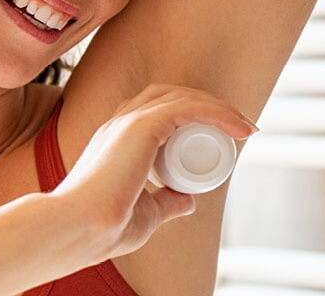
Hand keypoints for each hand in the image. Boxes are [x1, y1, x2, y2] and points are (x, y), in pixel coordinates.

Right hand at [48, 83, 256, 261]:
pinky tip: (240, 127)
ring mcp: (127, 121)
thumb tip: (187, 199)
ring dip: (217, 106)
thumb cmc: (104, 227)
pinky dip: (217, 112)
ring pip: (181, 96)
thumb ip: (165, 203)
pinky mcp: (140, 126)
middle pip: (171, 96)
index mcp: (114, 138)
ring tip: (244, 126)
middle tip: (237, 128)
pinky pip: (187, 107)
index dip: (192, 115)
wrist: (80, 229)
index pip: (156, 109)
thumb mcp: (146, 212)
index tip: (223, 137)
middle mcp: (118, 123)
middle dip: (207, 105)